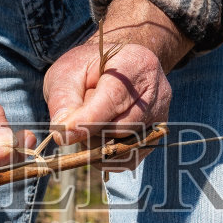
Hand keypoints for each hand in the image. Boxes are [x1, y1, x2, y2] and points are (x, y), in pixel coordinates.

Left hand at [42, 0, 189, 167]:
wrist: (115, 68)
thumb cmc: (88, 69)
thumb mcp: (68, 73)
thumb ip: (63, 101)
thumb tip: (63, 135)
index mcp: (135, 64)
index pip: (113, 98)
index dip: (87, 120)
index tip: (63, 135)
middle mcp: (156, 91)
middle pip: (120, 127)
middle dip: (90, 131)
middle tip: (73, 119)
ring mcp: (160, 116)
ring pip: (123, 146)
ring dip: (98, 142)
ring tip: (89, 122)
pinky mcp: (155, 137)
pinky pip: (128, 159)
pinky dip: (108, 153)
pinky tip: (100, 134)